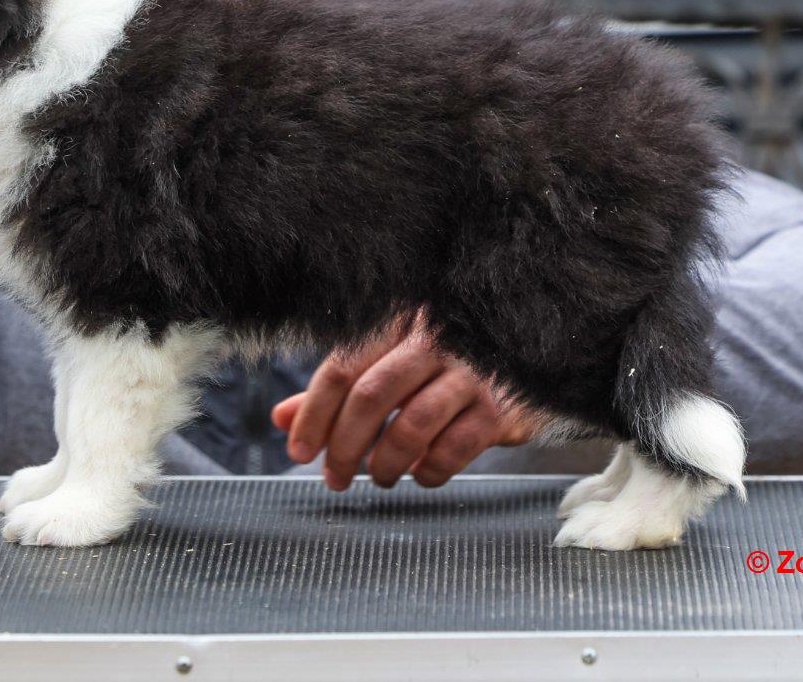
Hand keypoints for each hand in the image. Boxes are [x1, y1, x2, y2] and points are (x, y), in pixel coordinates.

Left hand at [272, 312, 541, 489]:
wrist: (521, 359)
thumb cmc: (440, 364)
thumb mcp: (387, 364)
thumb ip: (338, 389)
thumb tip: (281, 418)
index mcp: (397, 323)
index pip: (342, 367)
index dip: (313, 414)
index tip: (298, 450)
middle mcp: (433, 340)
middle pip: (372, 395)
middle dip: (344, 446)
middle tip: (333, 478)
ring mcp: (470, 372)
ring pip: (413, 424)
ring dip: (385, 462)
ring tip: (378, 478)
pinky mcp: (500, 406)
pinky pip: (456, 448)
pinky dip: (430, 470)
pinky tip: (420, 474)